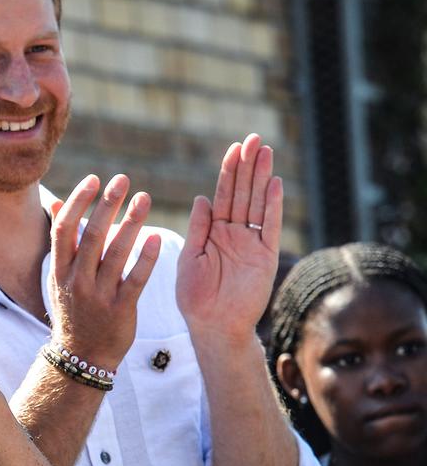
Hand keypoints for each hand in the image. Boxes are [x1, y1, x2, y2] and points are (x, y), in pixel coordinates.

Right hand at [48, 174, 160, 370]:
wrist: (82, 356)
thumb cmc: (73, 310)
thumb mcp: (58, 277)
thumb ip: (61, 241)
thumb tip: (53, 203)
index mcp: (60, 270)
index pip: (65, 228)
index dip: (78, 201)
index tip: (94, 179)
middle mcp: (77, 281)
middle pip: (93, 235)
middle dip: (108, 204)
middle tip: (123, 179)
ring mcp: (99, 296)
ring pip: (116, 253)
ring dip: (131, 222)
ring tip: (144, 198)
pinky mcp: (121, 310)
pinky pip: (136, 280)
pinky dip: (146, 258)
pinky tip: (156, 237)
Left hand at [176, 133, 280, 344]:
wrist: (213, 326)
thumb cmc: (196, 298)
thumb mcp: (191, 258)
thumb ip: (199, 229)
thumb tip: (203, 198)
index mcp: (214, 232)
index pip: (223, 195)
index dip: (229, 172)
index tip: (235, 148)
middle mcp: (235, 234)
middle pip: (243, 193)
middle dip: (248, 167)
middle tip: (254, 139)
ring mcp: (251, 244)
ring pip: (258, 204)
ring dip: (262, 178)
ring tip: (266, 152)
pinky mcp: (265, 257)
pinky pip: (270, 227)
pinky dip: (273, 206)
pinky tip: (275, 184)